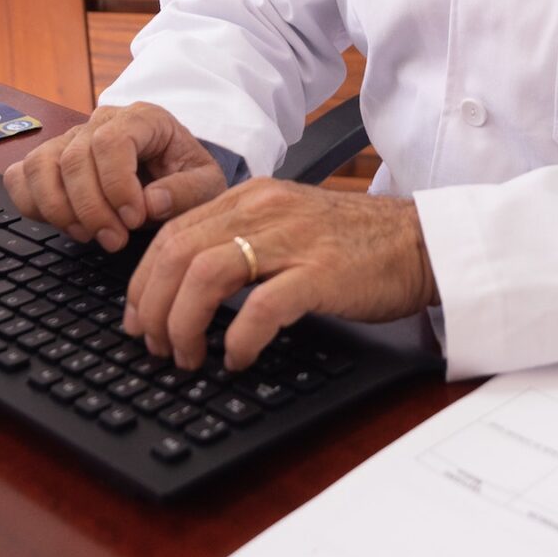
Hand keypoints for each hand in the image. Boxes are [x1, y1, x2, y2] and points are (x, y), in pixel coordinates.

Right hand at [2, 102, 226, 251]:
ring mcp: (69, 139)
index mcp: (143, 118)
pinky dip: (32, 204)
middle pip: (74, 158)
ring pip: (40, 166)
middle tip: (114, 240)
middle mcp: (101, 122)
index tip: (133, 218)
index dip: (116, 183)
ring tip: (89, 235)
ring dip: (59, 209)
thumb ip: (186, 192)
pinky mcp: (49, 160)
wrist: (172, 174)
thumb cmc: (186, 177)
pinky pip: (21, 175)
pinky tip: (63, 223)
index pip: (112, 141)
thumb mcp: (206, 185)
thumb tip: (151, 202)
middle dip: (91, 208)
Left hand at [122, 178, 437, 370]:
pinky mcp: (321, 273)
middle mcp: (265, 211)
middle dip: (153, 307)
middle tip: (153, 346)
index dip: (143, 281)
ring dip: (183, 323)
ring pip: (206, 275)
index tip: (136, 317)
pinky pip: (262, 306)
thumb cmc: (357, 242)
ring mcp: (293, 240)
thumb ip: (243, 239)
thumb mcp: (289, 224)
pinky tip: (236, 358)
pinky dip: (239, 337)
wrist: (421, 240)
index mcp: (252, 198)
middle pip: (177, 254)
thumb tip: (191, 285)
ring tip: (187, 356)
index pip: (172, 233)